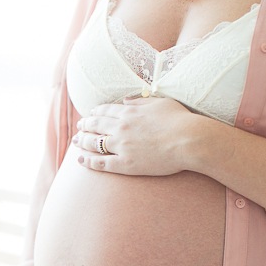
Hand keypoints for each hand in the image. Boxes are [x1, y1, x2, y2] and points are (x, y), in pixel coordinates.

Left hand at [72, 97, 199, 175]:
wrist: (190, 141)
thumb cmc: (180, 120)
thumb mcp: (160, 103)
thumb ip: (140, 101)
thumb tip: (125, 101)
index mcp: (129, 112)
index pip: (104, 111)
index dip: (94, 112)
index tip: (89, 114)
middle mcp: (121, 128)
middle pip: (95, 126)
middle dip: (84, 125)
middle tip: (79, 127)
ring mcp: (122, 146)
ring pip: (94, 143)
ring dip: (82, 141)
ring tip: (76, 141)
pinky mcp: (126, 164)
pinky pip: (101, 163)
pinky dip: (89, 161)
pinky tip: (80, 160)